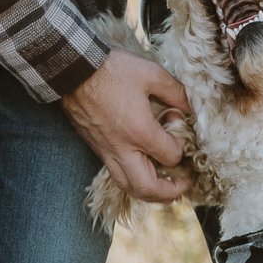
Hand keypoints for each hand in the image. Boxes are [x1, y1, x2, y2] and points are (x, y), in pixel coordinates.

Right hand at [63, 48, 193, 202]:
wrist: (72, 70)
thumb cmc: (112, 70)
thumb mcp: (151, 74)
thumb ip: (175, 92)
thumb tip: (189, 107)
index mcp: (139, 131)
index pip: (171, 156)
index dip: (181, 145)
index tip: (176, 123)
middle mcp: (122, 149)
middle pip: (147, 188)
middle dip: (170, 192)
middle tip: (183, 183)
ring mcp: (106, 152)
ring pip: (128, 187)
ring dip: (149, 192)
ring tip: (164, 184)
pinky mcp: (97, 149)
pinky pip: (116, 175)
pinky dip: (133, 179)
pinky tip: (142, 168)